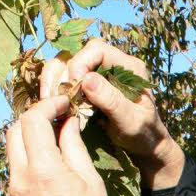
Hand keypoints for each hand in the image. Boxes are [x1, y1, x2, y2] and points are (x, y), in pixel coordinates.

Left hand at [6, 95, 124, 195]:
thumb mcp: (89, 180)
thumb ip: (73, 146)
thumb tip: (67, 120)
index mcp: (43, 169)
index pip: (32, 120)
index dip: (48, 104)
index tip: (64, 101)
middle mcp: (20, 177)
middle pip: (15, 129)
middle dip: (35, 116)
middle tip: (58, 114)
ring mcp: (13, 190)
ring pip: (13, 147)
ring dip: (30, 134)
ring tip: (55, 134)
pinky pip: (16, 167)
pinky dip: (29, 153)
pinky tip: (50, 158)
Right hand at [39, 39, 183, 188]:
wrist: (146, 145)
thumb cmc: (143, 134)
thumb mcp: (130, 120)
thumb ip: (111, 100)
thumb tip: (86, 79)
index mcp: (130, 67)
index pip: (97, 49)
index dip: (80, 63)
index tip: (74, 87)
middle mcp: (114, 64)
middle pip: (78, 53)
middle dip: (62, 73)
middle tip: (56, 97)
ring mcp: (101, 73)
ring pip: (68, 64)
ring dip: (55, 80)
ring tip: (50, 101)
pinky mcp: (91, 84)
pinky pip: (67, 78)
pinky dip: (57, 88)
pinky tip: (53, 103)